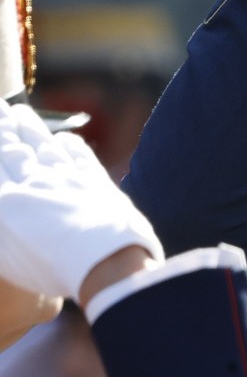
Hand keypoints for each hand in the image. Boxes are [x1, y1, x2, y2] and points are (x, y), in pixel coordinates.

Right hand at [0, 104, 163, 301]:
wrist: (107, 263)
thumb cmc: (51, 269)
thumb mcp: (4, 254)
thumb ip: (1, 224)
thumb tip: (4, 203)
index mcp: (7, 201)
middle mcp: (37, 183)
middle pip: (17, 149)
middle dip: (6, 126)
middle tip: (1, 107)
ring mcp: (70, 179)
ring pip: (47, 147)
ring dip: (34, 129)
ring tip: (22, 114)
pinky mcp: (99, 184)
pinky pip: (82, 158)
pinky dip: (72, 146)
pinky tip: (66, 138)